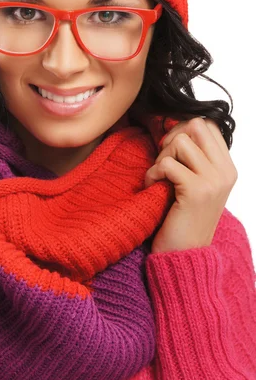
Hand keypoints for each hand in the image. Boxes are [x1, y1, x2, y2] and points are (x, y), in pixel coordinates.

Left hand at [144, 117, 237, 253]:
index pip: (207, 124)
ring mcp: (213, 181)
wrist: (184, 255)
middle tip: (164, 162)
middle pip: (195, 125)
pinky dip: (152, 174)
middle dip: (172, 138)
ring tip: (159, 178)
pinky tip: (153, 188)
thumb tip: (173, 125)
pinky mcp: (196, 191)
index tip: (171, 152)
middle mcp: (225, 172)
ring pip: (180, 141)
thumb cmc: (182, 218)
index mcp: (227, 167)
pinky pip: (167, 164)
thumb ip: (193, 158)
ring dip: (162, 157)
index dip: (183, 130)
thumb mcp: (195, 183)